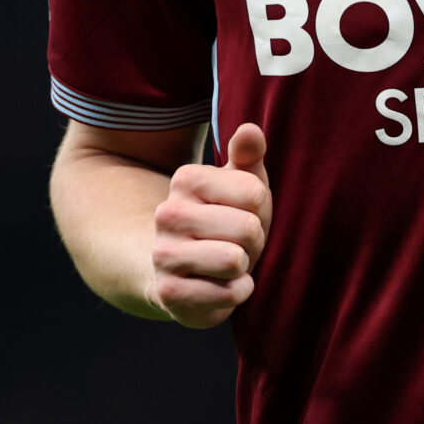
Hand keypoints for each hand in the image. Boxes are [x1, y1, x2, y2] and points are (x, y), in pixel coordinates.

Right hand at [149, 123, 272, 327]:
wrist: (181, 268)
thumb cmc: (223, 218)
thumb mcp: (240, 183)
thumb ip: (248, 155)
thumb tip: (250, 129)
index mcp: (186, 179)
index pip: (254, 193)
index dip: (259, 209)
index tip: (242, 213)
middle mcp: (167, 214)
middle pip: (248, 228)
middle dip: (254, 240)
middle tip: (237, 243)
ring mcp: (164, 255)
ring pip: (235, 260)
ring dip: (244, 267)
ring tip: (229, 263)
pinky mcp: (169, 294)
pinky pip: (228, 294)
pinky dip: (236, 292)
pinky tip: (222, 285)